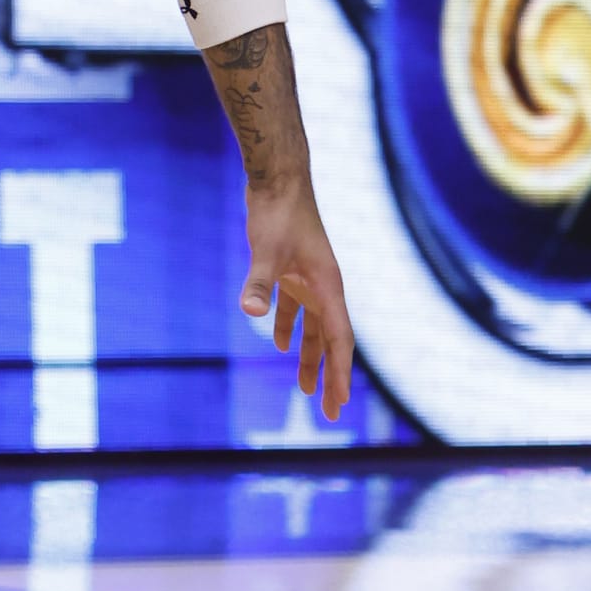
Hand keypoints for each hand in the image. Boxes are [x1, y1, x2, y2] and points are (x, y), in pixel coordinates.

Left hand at [242, 186, 354, 420]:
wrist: (278, 179)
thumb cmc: (278, 212)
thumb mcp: (266, 250)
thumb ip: (259, 282)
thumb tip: (250, 311)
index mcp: (328, 287)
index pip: (339, 340)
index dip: (340, 373)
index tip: (339, 403)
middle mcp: (324, 287)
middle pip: (331, 341)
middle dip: (330, 376)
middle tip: (329, 412)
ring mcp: (309, 279)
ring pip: (313, 328)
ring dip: (310, 357)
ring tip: (306, 390)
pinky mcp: (292, 271)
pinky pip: (294, 308)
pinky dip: (289, 327)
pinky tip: (281, 344)